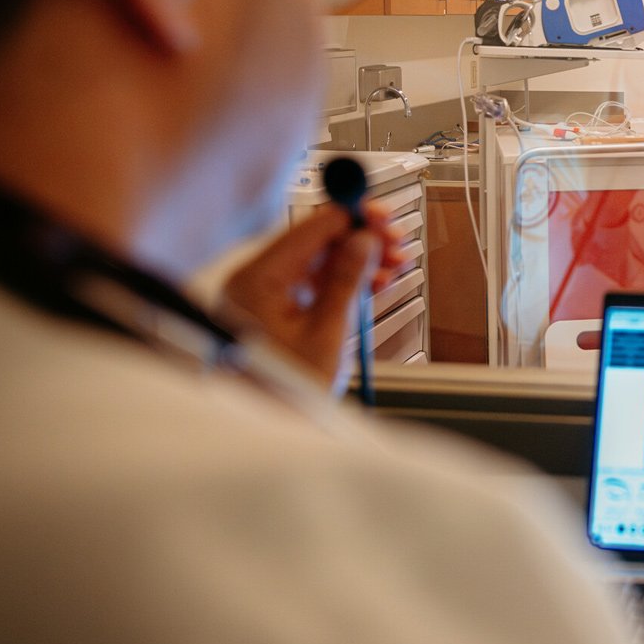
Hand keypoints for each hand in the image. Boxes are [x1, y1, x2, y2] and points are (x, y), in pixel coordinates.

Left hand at [220, 203, 405, 391]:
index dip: (348, 216)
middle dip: (357, 239)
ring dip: (355, 259)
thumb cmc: (285, 390)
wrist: (264, 428)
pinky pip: (309, 281)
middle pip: (312, 241)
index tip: (378, 214)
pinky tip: (371, 282)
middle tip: (392, 240)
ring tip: (392, 264)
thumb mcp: (326, 333)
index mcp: (255, 281)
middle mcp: (252, 282)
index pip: (307, 229)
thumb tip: (362, 241)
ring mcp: (260, 295)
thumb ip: (345, 280)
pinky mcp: (271, 309)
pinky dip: (341, 280)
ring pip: (315, 260)